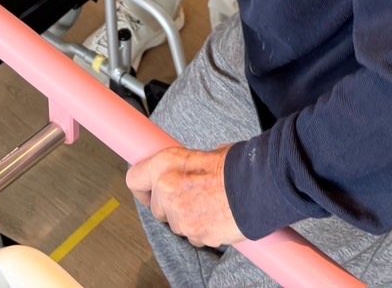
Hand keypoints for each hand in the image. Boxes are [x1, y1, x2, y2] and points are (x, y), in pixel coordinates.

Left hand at [127, 146, 244, 248]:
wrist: (257, 185)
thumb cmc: (235, 166)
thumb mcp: (201, 155)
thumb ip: (183, 168)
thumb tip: (181, 173)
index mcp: (165, 164)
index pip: (134, 179)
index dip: (142, 189)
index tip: (150, 193)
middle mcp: (167, 189)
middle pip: (157, 208)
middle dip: (171, 207)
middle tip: (192, 197)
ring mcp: (179, 215)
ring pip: (176, 224)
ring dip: (189, 219)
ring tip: (210, 205)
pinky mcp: (194, 233)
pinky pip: (193, 236)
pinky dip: (203, 230)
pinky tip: (217, 216)